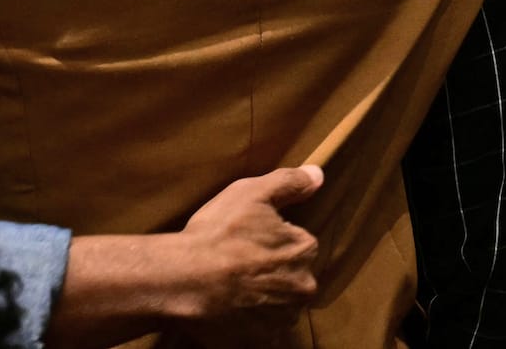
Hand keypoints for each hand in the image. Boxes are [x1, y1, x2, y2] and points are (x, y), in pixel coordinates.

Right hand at [170, 165, 322, 341]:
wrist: (187, 280)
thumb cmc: (219, 234)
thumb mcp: (251, 194)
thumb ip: (288, 183)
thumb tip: (318, 174)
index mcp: (304, 251)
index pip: (298, 240)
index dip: (272, 236)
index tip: (248, 235)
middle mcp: (302, 288)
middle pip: (291, 273)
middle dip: (270, 268)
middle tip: (237, 258)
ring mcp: (282, 318)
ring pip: (277, 301)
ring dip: (260, 294)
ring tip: (228, 282)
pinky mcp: (260, 339)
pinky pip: (258, 326)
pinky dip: (246, 317)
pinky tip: (225, 303)